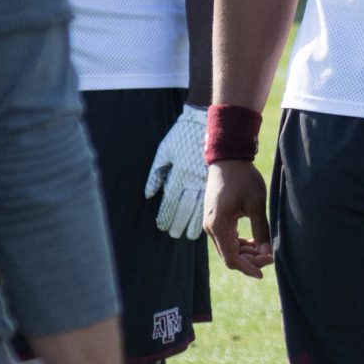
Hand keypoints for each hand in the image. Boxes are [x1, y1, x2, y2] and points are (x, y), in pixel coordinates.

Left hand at [143, 105, 209, 240]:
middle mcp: (191, 180)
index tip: (163, 226)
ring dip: (193, 222)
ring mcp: (203, 182)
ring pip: (198, 207)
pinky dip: (205, 211)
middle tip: (175, 234)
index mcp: (178, 174)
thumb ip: (156, 174)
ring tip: (188, 235)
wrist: (211, 128)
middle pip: (184, 208)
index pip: (170, 201)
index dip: (166, 215)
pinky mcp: (213, 181)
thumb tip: (149, 194)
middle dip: (178, 223)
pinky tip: (204, 221)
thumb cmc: (184, 136)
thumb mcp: (165, 152)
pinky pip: (210, 200)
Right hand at [207, 159, 272, 276]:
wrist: (228, 159)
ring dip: (246, 253)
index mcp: (219, 226)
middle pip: (230, 256)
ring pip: (228, 248)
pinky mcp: (215, 219)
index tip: (263, 273)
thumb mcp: (256, 204)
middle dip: (250, 260)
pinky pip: (227, 239)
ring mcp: (211, 223)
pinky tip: (255, 242)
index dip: (248, 268)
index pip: (232, 259)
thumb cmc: (243, 179)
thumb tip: (268, 252)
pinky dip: (240, 244)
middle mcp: (210, 228)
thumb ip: (261, 230)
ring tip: (266, 250)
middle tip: (271, 256)